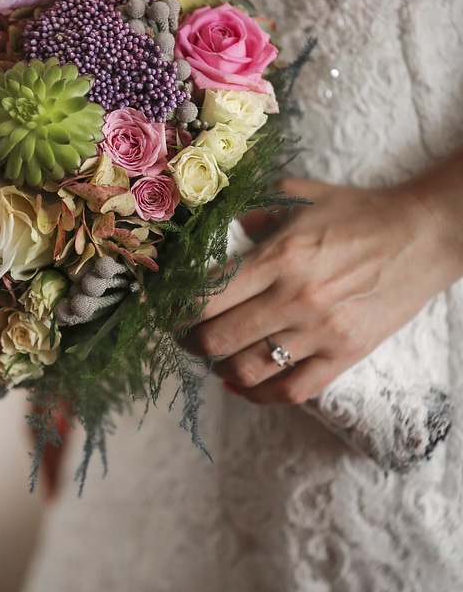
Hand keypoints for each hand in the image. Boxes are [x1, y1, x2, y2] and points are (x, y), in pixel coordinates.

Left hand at [183, 171, 462, 404]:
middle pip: (218, 338)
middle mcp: (294, 298)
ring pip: (248, 369)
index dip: (176, 309)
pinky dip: (259, 395)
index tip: (168, 311)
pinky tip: (243, 385)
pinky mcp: (345, 354)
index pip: (206, 297)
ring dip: (220, 367)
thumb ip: (254, 210)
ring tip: (215, 357)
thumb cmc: (359, 212)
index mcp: (278, 256)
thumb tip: (219, 224)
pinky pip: (292, 390)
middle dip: (191, 342)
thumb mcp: (302, 196)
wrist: (423, 235)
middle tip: (185, 337)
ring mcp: (321, 331)